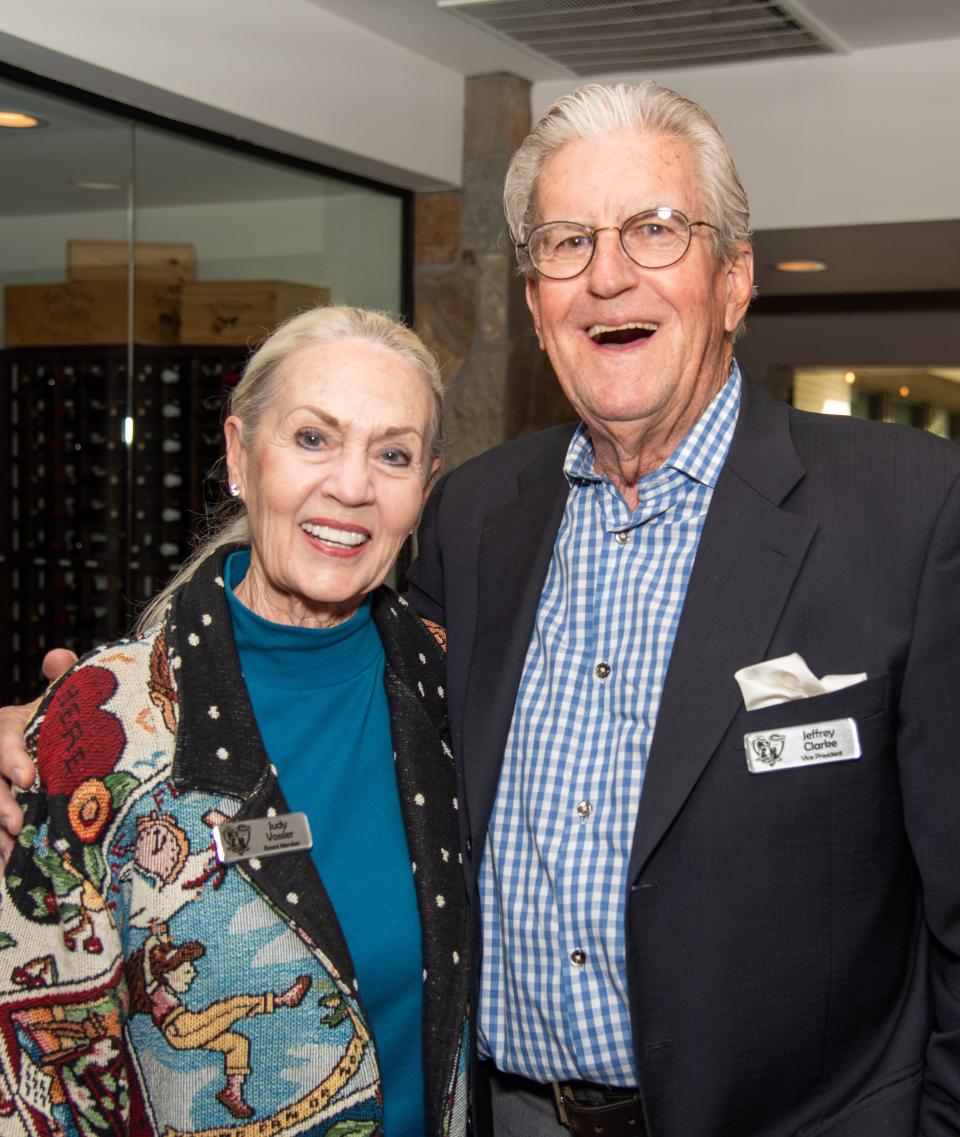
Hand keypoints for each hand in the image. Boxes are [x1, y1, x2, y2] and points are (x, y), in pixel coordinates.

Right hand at [0, 649, 76, 861]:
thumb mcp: (61, 703)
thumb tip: (58, 657)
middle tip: (19, 825)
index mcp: (7, 727)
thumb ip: (63, 681)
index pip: (4, 737)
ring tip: (14, 856)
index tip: (28, 777)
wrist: (52, 751)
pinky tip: (10, 869)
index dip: (11, 757)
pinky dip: (0, 852)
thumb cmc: (58, 726)